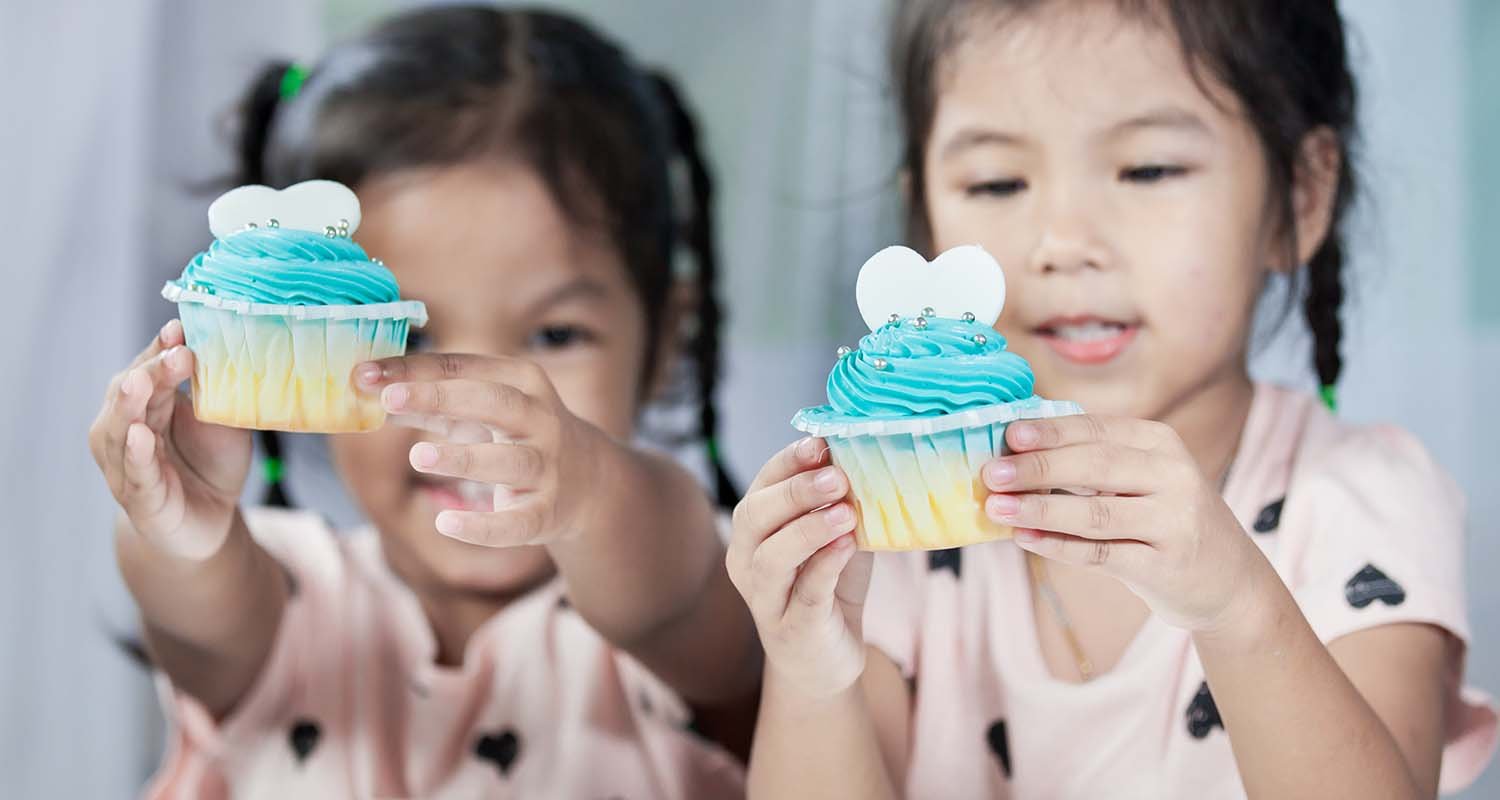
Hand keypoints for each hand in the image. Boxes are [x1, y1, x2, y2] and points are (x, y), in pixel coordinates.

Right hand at [88, 320, 251, 559]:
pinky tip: (138, 436)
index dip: (161, 348)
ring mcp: (127, 465)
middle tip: (176, 351)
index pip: (148, 369)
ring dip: (130, 405)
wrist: (213, 520)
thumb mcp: (223, 420)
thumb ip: (221, 391)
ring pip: (119, 430)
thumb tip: (231, 345)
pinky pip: (135, 474)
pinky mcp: (140, 500)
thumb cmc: (212, 463)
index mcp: (146, 404)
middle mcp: (126, 430)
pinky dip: (136, 454)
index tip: (181, 327)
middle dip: (151, 370)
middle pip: (131, 393)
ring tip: (140, 382)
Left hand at [357, 352, 608, 546]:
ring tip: (418, 457)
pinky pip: (516, 522)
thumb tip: (370, 394)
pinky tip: (447, 523)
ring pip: (508, 461)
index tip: (363, 374)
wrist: (590, 481)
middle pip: (493, 402)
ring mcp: (548, 467)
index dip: (412, 370)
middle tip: (390, 398)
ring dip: (463, 458)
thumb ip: (430, 404)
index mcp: (522, 383)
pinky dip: (482, 526)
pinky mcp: (547, 513)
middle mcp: (540, 420)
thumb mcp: (481, 411)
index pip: (462, 368)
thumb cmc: (518, 434)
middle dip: (442, 398)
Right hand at [726, 437, 869, 699]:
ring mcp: (765, 598)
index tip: (821, 443)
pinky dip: (825, 566)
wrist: (824, 660)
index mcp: (753, 529)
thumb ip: (842, 503)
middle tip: (836, 476)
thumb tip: (871, 457)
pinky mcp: (792, 629)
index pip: (763, 484)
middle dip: (796, 491)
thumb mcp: (836, 537)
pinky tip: (847, 546)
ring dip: (808, 529)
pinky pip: (804, 593)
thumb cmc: (828, 586)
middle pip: (756, 516)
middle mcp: (746, 561)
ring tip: (846, 512)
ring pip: (771, 557)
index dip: (789, 461)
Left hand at [981, 415, 1267, 631]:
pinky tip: (1025, 539)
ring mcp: (1173, 522)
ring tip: (997, 508)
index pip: (1097, 429)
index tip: (1009, 435)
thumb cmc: (1167, 519)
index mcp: (1161, 444)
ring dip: (1040, 509)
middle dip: (1038, 468)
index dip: (1050, 432)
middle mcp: (1173, 476)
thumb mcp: (1145, 478)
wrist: (1230, 581)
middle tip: (992, 473)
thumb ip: (1092, 462)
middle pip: (1095, 467)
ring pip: (1095, 513)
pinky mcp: (1164, 566)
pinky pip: (1100, 554)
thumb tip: (1016, 451)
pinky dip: (1058, 546)